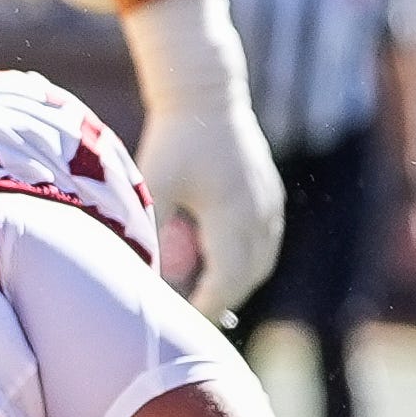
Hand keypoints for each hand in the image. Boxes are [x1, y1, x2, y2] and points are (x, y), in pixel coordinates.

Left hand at [120, 0, 286, 313]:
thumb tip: (145, 276)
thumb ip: (152, 232)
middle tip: (194, 317)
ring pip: (262, 259)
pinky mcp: (270, 192)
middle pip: (249, 276)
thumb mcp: (155, 186)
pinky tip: (223, 262)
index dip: (209, 306)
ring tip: (207, 294)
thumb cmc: (172, 139)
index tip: (187, 323)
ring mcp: (269, 202)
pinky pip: (266, 239)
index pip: (228, 280)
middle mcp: (259, 213)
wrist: (205, 93)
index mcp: (232, 214)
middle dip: (224, 299)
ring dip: (239, 281)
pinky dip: (248, 258)